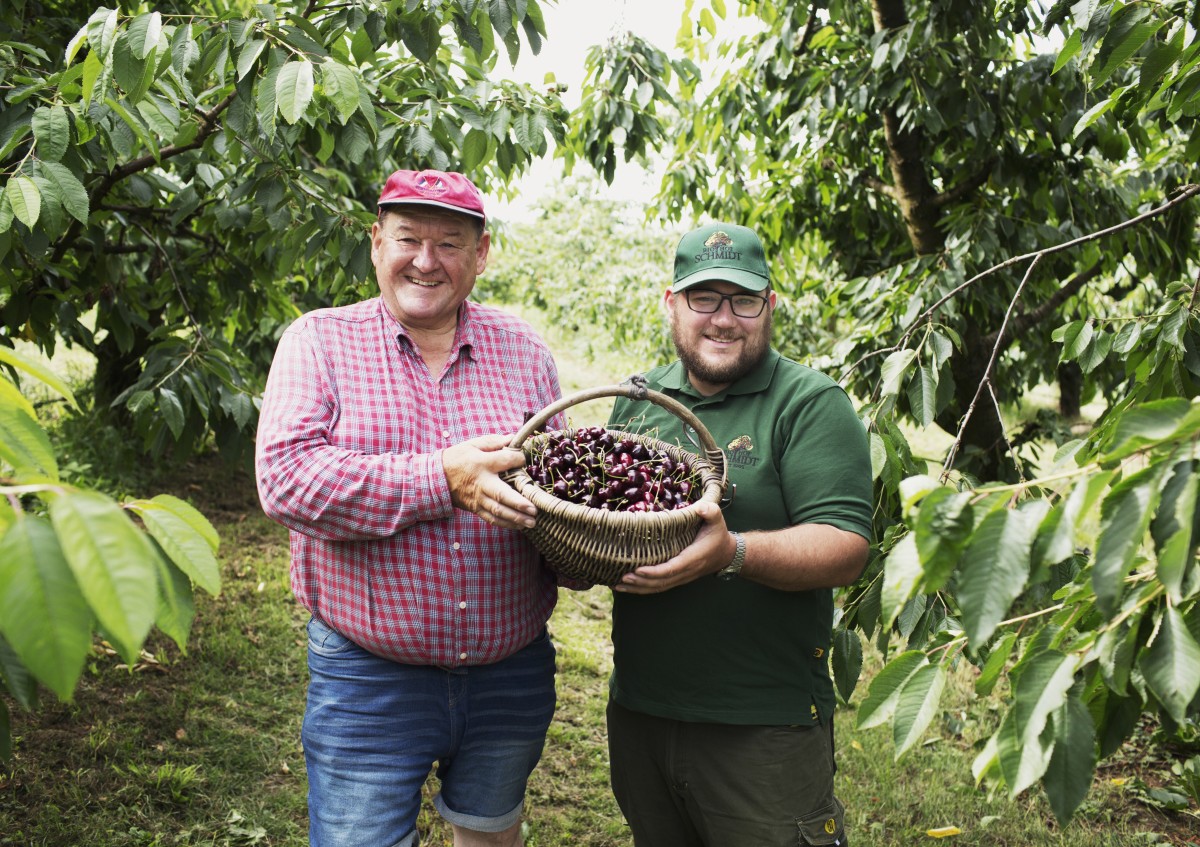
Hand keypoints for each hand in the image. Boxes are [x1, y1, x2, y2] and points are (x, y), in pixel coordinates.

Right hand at [443, 435, 536, 529]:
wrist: (436, 478)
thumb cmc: (457, 459)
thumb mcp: (473, 445)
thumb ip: (494, 442)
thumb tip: (513, 438)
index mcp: (482, 464)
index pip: (505, 461)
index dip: (518, 460)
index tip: (524, 459)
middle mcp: (482, 483)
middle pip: (501, 494)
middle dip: (518, 503)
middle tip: (534, 509)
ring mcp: (478, 498)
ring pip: (498, 511)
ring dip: (516, 518)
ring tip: (532, 522)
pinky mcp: (475, 508)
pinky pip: (491, 518)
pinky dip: (506, 524)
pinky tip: (519, 526)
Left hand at [613, 501, 735, 593]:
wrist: (726, 554)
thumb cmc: (718, 534)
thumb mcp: (717, 520)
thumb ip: (710, 512)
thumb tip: (700, 508)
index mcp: (692, 558)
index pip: (671, 569)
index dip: (654, 572)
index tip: (637, 570)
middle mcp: (686, 571)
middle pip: (661, 582)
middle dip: (640, 582)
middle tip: (621, 578)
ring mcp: (681, 577)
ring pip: (658, 587)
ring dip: (638, 588)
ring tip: (618, 585)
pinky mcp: (677, 578)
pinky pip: (659, 586)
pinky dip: (642, 588)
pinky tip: (627, 586)